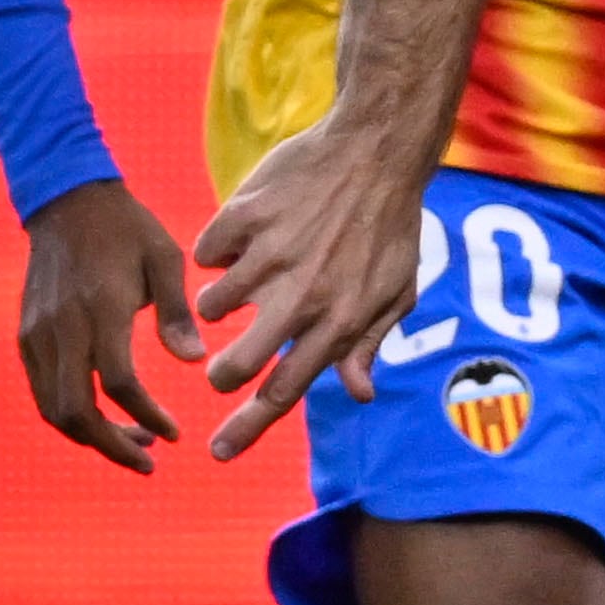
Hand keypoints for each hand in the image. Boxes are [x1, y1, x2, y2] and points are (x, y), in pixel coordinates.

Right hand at [15, 178, 203, 473]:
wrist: (67, 202)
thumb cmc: (127, 230)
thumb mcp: (166, 259)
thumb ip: (178, 313)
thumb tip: (195, 362)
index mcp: (100, 309)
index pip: (118, 382)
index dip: (146, 415)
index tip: (174, 434)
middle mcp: (61, 327)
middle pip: (74, 410)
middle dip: (112, 446)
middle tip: (150, 463)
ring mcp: (37, 333)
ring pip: (52, 408)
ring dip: (91, 436)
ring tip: (135, 446)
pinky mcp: (26, 335)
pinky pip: (43, 390)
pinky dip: (71, 415)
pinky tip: (106, 418)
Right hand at [190, 115, 433, 460]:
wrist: (376, 152)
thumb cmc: (390, 227)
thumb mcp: (395, 291)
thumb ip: (368, 344)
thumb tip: (358, 394)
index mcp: (339, 321)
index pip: (285, 391)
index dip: (247, 428)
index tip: (219, 453)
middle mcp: (302, 296)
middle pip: (239, 362)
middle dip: (220, 374)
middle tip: (218, 369)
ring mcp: (271, 255)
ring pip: (213, 304)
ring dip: (222, 301)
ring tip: (253, 277)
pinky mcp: (245, 217)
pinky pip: (209, 251)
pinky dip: (221, 248)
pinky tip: (250, 233)